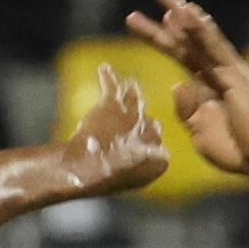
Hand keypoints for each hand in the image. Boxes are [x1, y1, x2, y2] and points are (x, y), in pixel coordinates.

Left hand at [65, 66, 171, 195]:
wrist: (89, 165)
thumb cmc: (111, 178)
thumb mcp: (139, 180)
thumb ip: (150, 166)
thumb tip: (158, 156)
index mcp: (159, 153)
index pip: (159, 146)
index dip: (149, 145)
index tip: (141, 148)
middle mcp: (150, 129)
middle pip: (149, 121)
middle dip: (142, 121)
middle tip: (135, 121)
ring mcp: (132, 114)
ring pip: (135, 97)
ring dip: (132, 91)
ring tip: (131, 84)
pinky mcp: (112, 103)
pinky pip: (111, 85)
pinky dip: (106, 76)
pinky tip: (103, 67)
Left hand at [123, 0, 248, 173]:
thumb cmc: (234, 149)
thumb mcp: (199, 132)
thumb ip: (187, 110)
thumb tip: (177, 85)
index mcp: (204, 84)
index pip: (179, 53)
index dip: (158, 36)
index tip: (134, 19)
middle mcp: (216, 72)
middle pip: (189, 39)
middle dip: (173, 14)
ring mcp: (228, 72)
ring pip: (203, 38)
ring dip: (186, 16)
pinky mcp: (237, 77)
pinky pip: (216, 50)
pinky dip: (203, 31)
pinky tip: (191, 14)